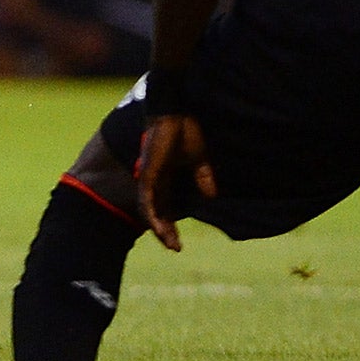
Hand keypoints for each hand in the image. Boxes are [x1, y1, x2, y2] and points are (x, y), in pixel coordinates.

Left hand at [137, 113, 216, 252]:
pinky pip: (146, 200)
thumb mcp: (199, 159)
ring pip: (149, 211)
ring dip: (159, 229)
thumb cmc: (185, 130)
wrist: (175, 113)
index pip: (165, 206)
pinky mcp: (148, 174)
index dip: (170, 223)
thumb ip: (203, 177)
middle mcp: (154, 180)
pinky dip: (152, 216)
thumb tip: (212, 197)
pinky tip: (158, 229)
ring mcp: (149, 177)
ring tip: (171, 244)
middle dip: (165, 231)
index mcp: (165, 177)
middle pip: (156, 212)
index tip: (179, 241)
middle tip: (176, 247)